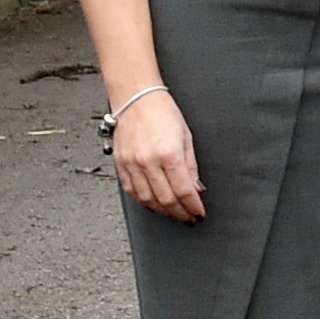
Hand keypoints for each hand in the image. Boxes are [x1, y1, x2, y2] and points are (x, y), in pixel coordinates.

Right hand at [112, 92, 203, 223]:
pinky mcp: (120, 165)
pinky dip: (144, 201)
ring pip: (147, 199)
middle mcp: (147, 162)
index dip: (193, 207)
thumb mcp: (186, 137)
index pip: (183, 191)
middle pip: (165, 199)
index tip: (199, 214)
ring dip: (162, 211)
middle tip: (188, 218)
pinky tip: (154, 204)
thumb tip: (196, 188)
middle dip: (179, 213)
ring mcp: (131, 165)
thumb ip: (191, 166)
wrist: (136, 99)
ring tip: (174, 214)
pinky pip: (131, 191)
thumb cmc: (163, 113)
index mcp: (168, 154)